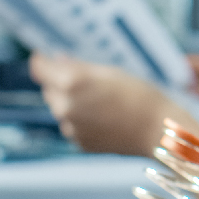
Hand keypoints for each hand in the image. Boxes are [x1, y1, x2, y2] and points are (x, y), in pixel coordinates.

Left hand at [29, 53, 170, 155]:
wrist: (158, 131)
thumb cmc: (140, 96)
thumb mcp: (110, 72)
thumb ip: (77, 66)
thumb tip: (56, 59)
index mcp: (71, 83)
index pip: (40, 69)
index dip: (42, 60)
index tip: (44, 56)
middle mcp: (65, 107)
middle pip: (50, 89)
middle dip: (61, 82)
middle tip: (88, 79)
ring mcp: (71, 128)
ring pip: (61, 108)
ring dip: (72, 101)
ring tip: (103, 100)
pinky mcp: (79, 143)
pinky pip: (73, 124)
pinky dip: (82, 118)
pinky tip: (105, 116)